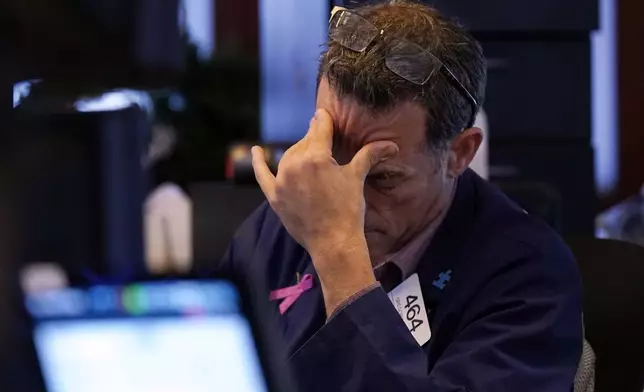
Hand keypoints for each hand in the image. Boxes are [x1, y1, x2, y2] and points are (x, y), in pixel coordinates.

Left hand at [251, 109, 397, 260]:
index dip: (324, 120)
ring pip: (289, 156)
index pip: (319, 129)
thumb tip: (392, 145)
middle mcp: (295, 165)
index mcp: (316, 157)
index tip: (324, 114)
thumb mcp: (356, 177)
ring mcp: (282, 181)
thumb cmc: (348, 209)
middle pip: (304, 142)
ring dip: (299, 151)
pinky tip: (255, 150)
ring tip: (309, 151)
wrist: (334, 243)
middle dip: (314, 138)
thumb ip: (369, 155)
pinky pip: (262, 174)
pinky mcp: (274, 196)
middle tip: (323, 138)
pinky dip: (258, 162)